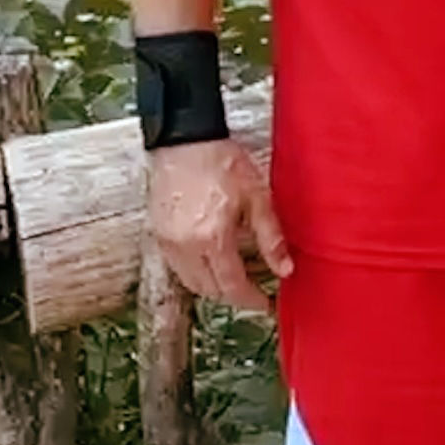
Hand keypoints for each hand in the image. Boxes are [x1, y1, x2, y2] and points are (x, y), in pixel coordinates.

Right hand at [147, 137, 293, 312]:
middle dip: (234, 297)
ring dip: (214, 288)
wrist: (185, 140)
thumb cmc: (221, 162)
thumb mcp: (257, 196)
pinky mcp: (158, 234)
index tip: (266, 305)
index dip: (251, 301)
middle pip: (209, 290)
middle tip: (255, 293)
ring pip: (191, 283)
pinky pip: (178, 268)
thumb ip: (270, 236)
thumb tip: (285, 269)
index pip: (231, 286)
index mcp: (211, 239)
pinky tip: (212, 263)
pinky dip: (196, 274)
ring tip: (237, 281)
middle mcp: (184, 247)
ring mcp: (167, 242)